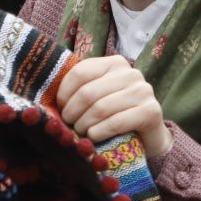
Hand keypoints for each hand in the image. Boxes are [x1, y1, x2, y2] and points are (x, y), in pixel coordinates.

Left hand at [57, 55, 172, 159]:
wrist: (149, 136)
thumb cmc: (116, 115)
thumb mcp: (99, 96)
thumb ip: (81, 89)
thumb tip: (49, 94)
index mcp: (115, 63)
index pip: (80, 72)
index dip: (64, 93)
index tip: (60, 108)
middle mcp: (131, 73)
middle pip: (88, 92)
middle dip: (72, 112)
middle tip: (69, 125)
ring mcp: (143, 91)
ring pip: (100, 108)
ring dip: (84, 125)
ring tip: (80, 133)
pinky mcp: (151, 111)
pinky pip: (115, 122)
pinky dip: (99, 132)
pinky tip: (93, 137)